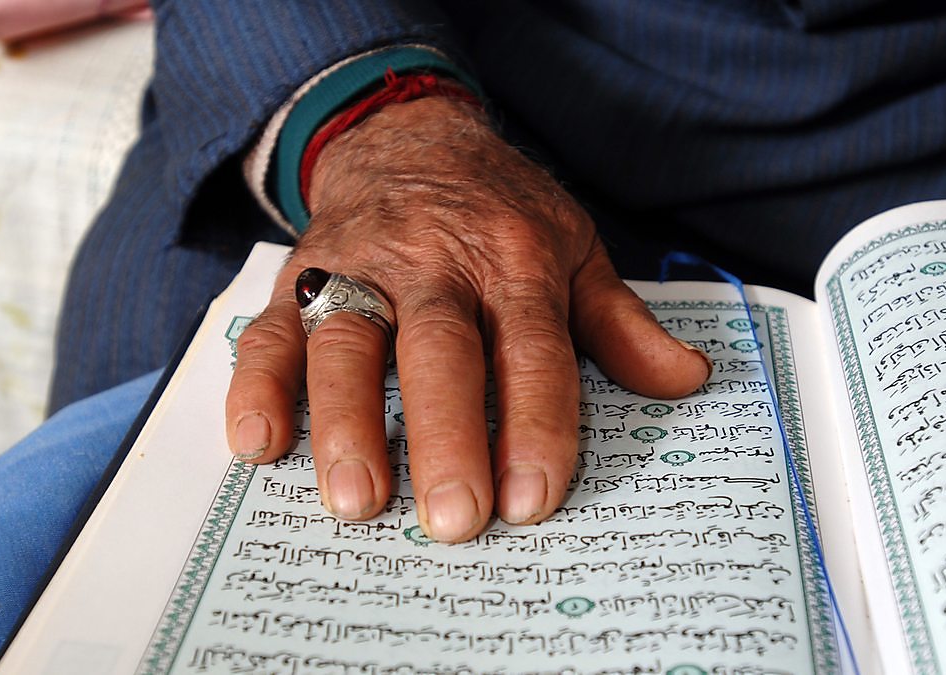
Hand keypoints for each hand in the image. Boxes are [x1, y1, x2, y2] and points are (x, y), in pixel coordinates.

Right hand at [225, 96, 709, 541]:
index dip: (535, 423)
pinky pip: (271, 330)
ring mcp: (359, 268)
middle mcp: (434, 262)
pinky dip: (258, 384)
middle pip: (439, 350)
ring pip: (348, 341)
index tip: (534, 498)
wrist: (409, 137)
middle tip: (454, 519)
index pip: (531, 348)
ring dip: (347, 421)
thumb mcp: (574, 249)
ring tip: (357, 500)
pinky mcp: (299, 277)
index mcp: (513, 260)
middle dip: (447, 434)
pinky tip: (258, 444)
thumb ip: (621, 323)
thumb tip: (687, 380)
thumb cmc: (500, 210)